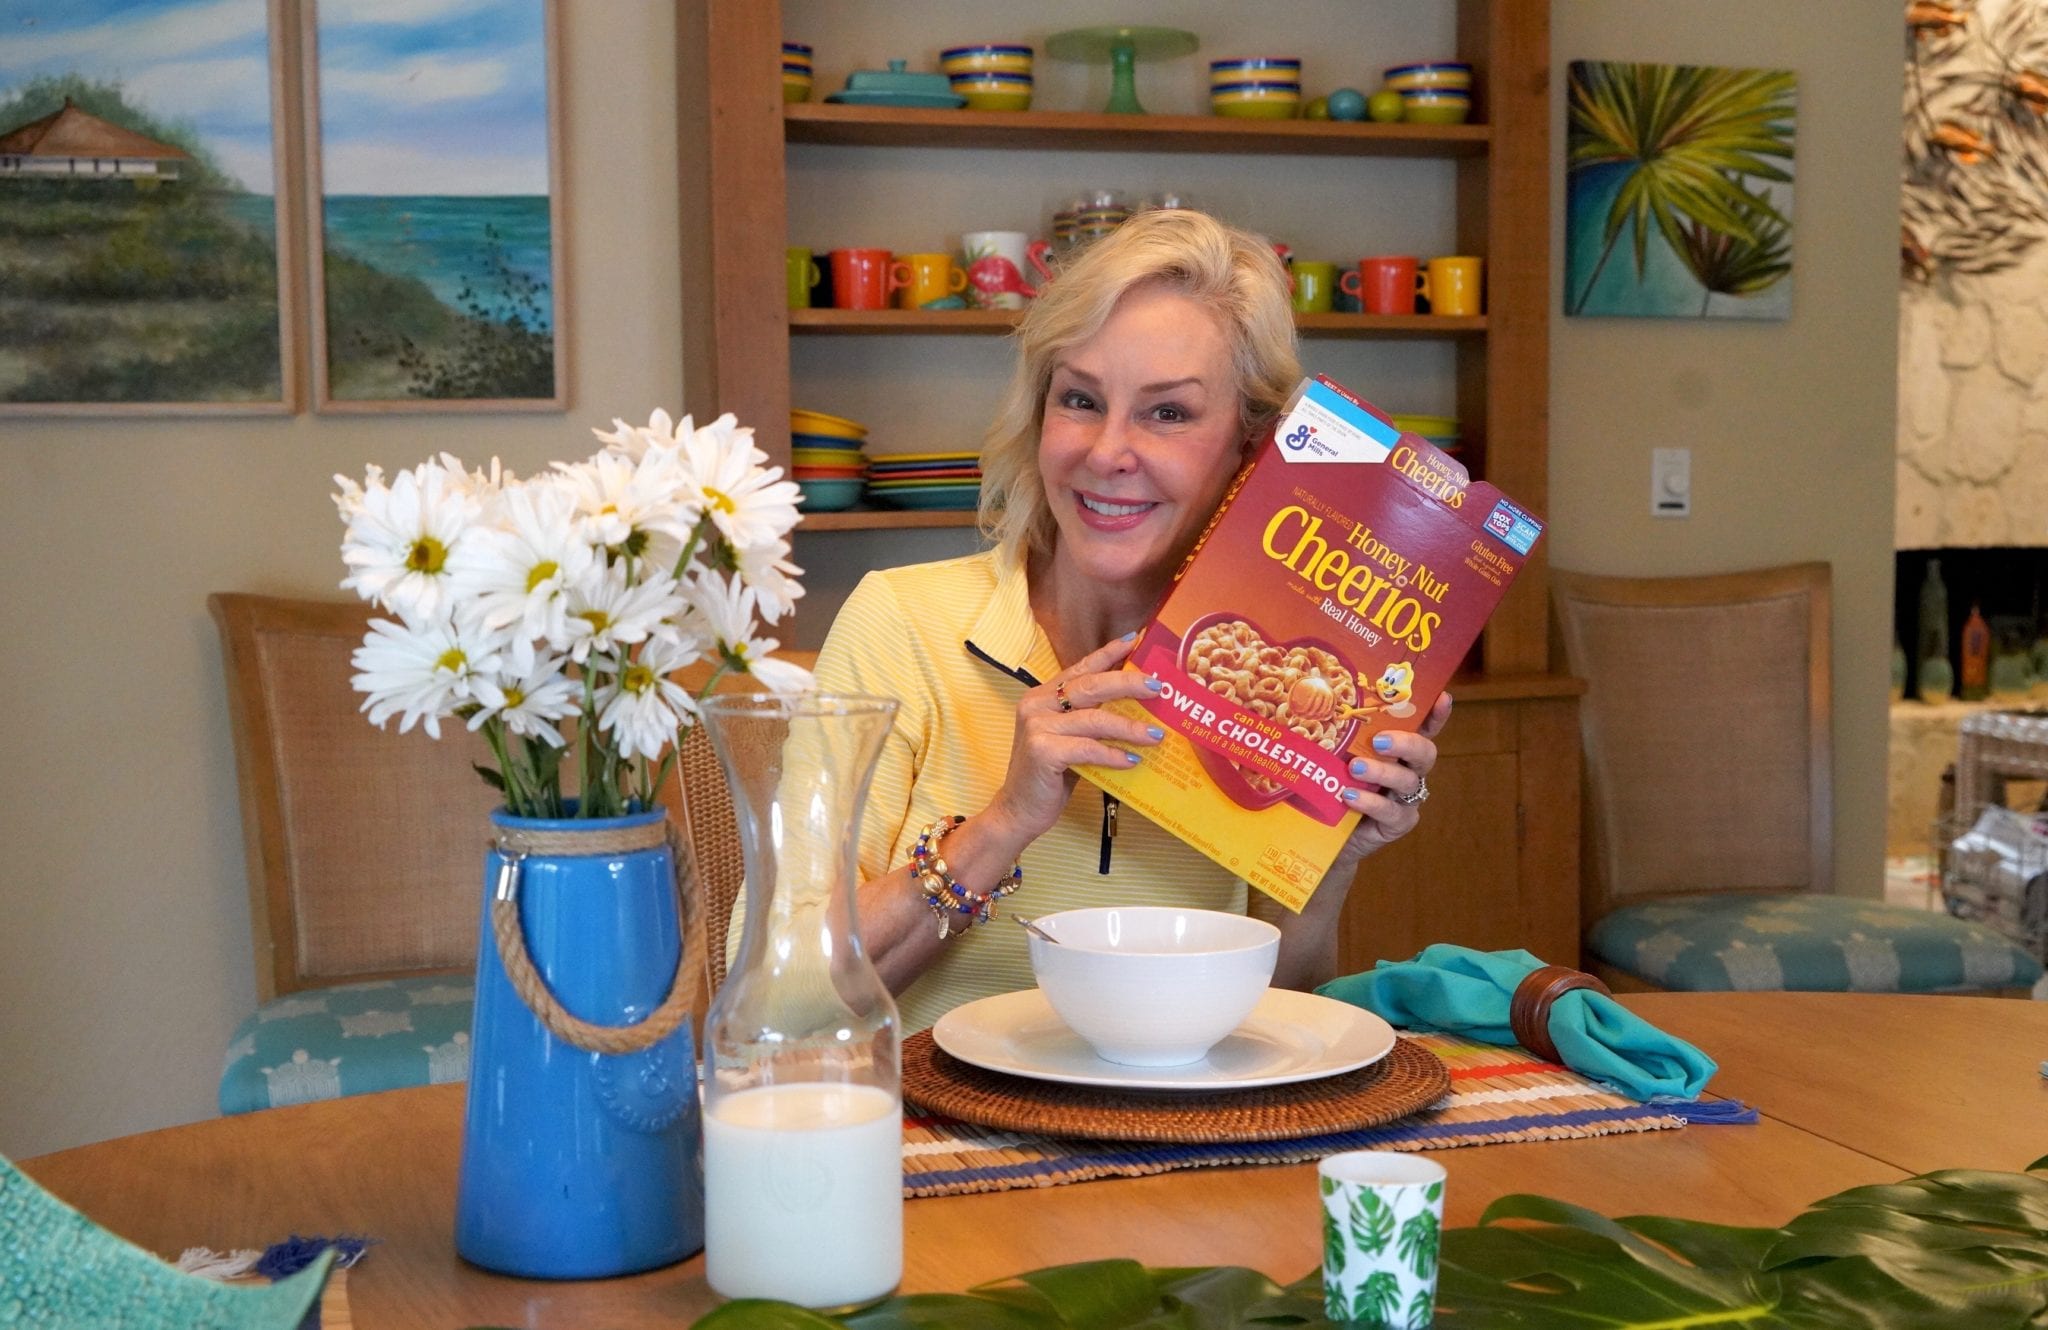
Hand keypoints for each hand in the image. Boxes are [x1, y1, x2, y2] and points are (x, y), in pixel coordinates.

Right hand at [981, 634, 1164, 846]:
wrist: (1020, 810)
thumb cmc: (1050, 775)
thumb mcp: (1070, 740)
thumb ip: (1091, 721)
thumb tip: (1138, 710)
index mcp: (1042, 696)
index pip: (1081, 668)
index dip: (1108, 653)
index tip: (1135, 640)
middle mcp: (1036, 705)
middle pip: (1091, 686)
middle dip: (1128, 684)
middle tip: (1158, 688)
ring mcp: (1037, 727)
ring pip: (1095, 718)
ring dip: (1130, 727)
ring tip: (1156, 735)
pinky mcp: (1042, 751)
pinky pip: (1088, 748)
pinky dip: (1113, 754)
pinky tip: (1132, 760)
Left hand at [1333, 691, 1451, 866]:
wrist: (1327, 832)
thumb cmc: (1332, 784)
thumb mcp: (1334, 757)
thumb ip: (1334, 737)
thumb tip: (1303, 709)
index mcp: (1396, 750)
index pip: (1422, 728)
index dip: (1436, 714)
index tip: (1443, 698)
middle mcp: (1408, 771)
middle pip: (1424, 753)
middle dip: (1406, 743)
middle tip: (1379, 740)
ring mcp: (1405, 798)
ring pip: (1407, 781)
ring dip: (1383, 772)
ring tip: (1356, 768)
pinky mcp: (1397, 823)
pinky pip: (1391, 812)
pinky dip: (1371, 802)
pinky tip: (1350, 796)